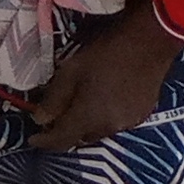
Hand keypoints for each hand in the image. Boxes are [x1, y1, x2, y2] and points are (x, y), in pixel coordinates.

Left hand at [30, 11, 183, 150]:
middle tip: (54, 118)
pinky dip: (104, 119)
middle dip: (66, 131)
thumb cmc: (104, 54)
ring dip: (86, 125)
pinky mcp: (143, 113)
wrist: (150, 42)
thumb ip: (53, 100)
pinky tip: (101, 103)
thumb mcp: (69, 73)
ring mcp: (130, 122)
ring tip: (77, 108)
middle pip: (81, 138)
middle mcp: (110, 127)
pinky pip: (117, 123)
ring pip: (99, 131)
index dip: (44, 142)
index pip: (61, 141)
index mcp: (89, 118)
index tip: (33, 138)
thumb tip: (40, 120)